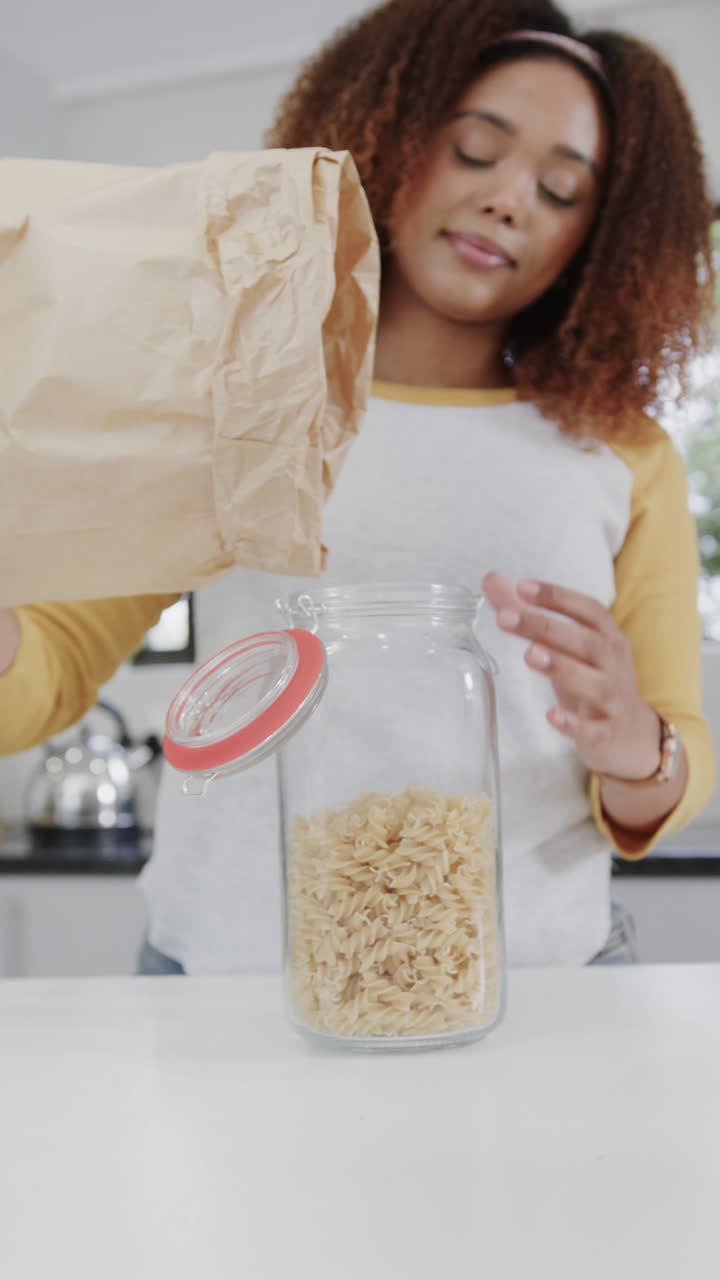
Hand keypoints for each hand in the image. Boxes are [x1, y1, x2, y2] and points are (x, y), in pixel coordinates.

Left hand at [482, 572, 660, 779]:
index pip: (589, 610)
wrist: (633, 735)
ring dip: (562, 668)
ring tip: (529, 655)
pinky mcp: (606, 734)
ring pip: (595, 684)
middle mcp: (614, 665)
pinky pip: (593, 730)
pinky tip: (551, 715)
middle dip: (546, 627)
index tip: (523, 587)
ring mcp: (613, 701)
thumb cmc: (593, 680)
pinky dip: (573, 723)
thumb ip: (530, 614)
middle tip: (506, 617)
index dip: (559, 597)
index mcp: (608, 638)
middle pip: (587, 642)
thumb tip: (492, 579)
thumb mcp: (568, 647)